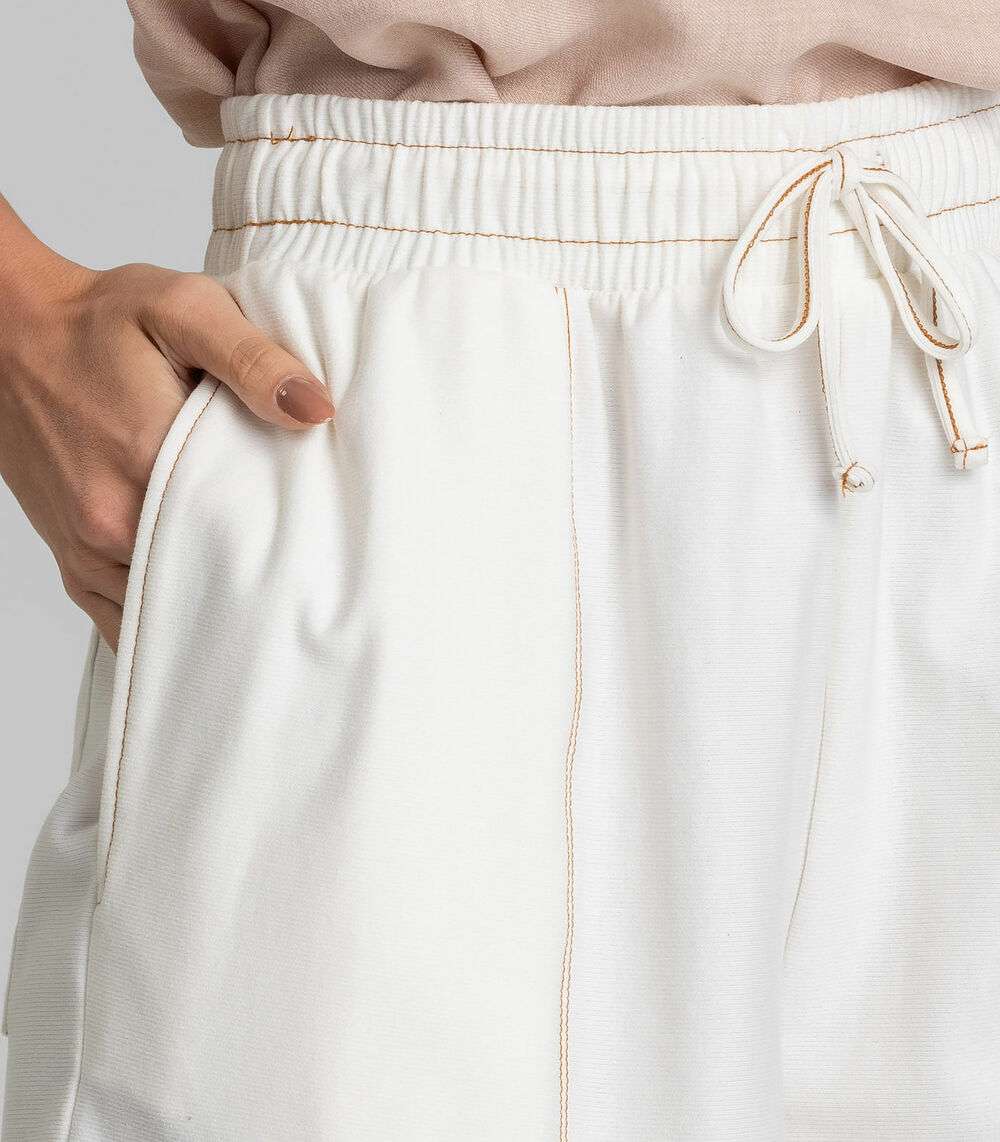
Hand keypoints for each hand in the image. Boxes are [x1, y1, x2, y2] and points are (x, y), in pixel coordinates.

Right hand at [0, 197, 332, 649]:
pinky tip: (206, 603)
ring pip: (166, 611)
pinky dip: (167, 617)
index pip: (242, 537)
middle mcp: (110, 521)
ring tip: (260, 586)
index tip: (325, 546)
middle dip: (257, 583)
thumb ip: (251, 359)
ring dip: (212, 603)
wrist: (9, 334)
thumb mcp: (182, 309)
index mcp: (147, 460)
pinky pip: (125, 619)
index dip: (291, 548)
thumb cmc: (94, 321)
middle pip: (209, 582)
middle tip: (304, 572)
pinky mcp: (73, 558)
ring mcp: (87, 547)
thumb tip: (315, 408)